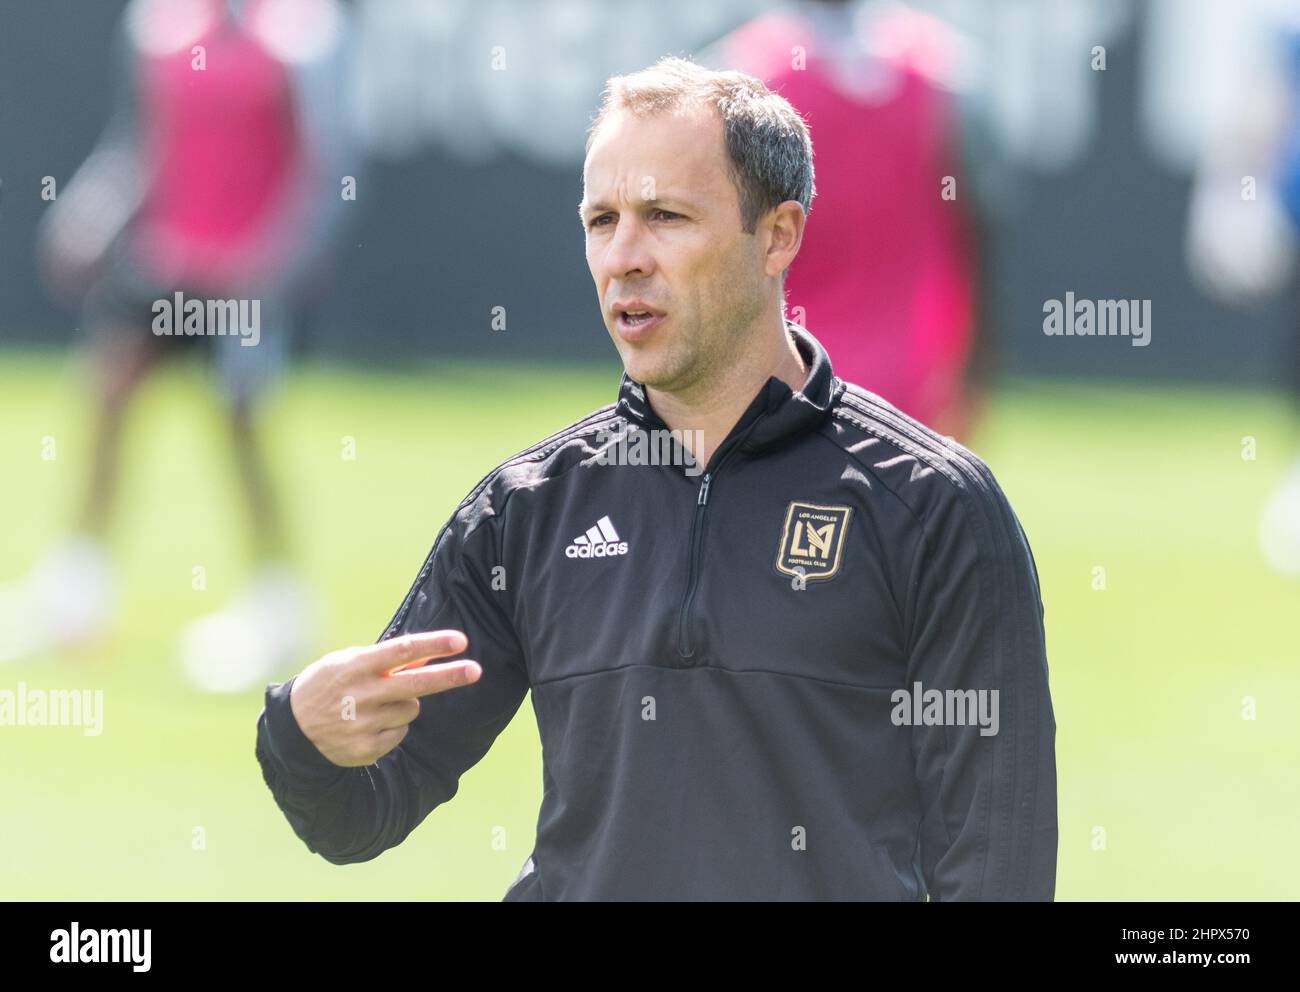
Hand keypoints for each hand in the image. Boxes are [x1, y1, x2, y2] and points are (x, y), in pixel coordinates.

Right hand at [288, 630, 480, 767]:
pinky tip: (368, 725)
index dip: (433, 645)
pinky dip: (392, 728)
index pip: (402, 650)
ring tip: (375, 705)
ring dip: (404, 705)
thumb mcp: (349, 663)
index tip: (460, 640)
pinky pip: (400, 733)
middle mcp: (361, 694)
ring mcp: (363, 723)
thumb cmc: (329, 685)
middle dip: (450, 676)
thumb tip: (424, 657)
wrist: (292, 729)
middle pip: (416, 684)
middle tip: (476, 670)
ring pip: (411, 710)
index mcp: (356, 666)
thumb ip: (385, 661)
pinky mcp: (366, 749)